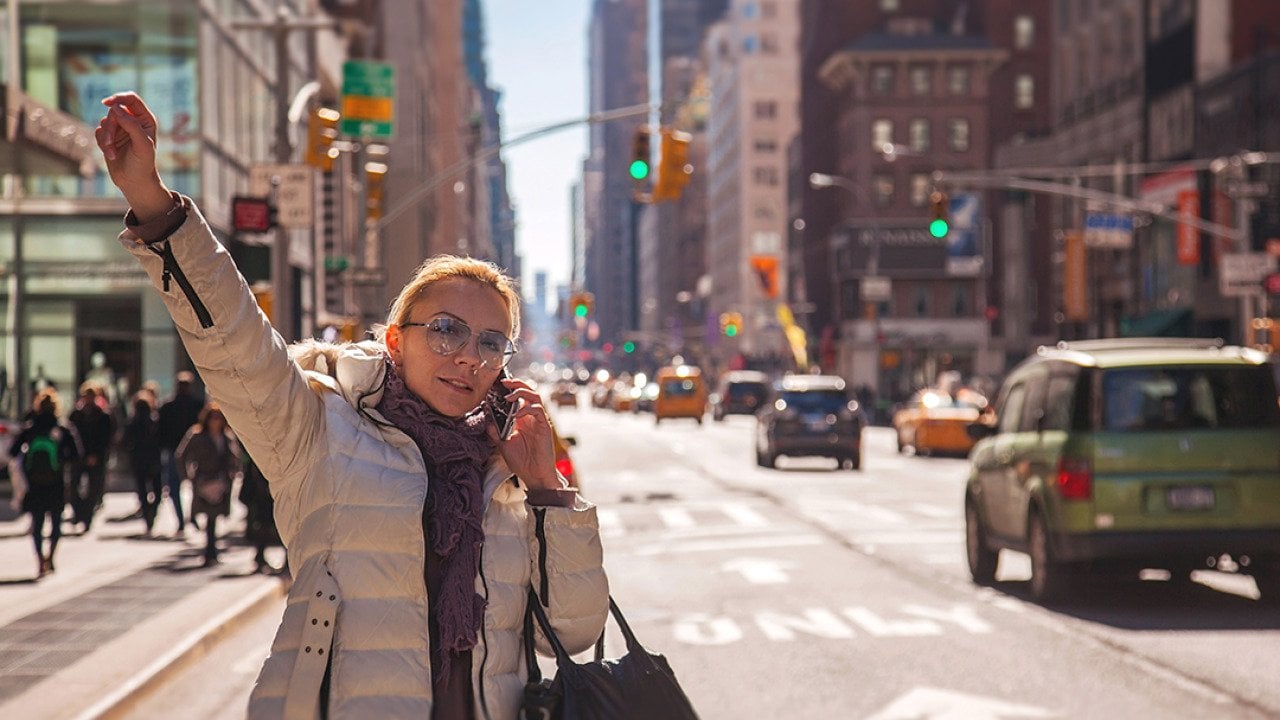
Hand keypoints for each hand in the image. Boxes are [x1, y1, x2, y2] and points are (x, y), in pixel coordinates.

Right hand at [95, 92, 172, 221]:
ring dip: (105, 138)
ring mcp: (121, 129)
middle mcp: (133, 122)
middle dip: (110, 127)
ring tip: (112, 154)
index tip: (107, 103)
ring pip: (104, 122)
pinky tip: (110, 155)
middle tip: (111, 142)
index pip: (131, 99)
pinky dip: (102, 143)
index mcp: (145, 120)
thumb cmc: (143, 164)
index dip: (119, 98)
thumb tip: (117, 108)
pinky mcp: (110, 138)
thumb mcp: (142, 144)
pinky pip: (98, 132)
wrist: (135, 182)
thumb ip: (131, 125)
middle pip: (114, 111)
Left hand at [486, 377, 560, 489]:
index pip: (517, 397)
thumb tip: (487, 419)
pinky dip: (527, 408)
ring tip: (509, 396)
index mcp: (520, 419)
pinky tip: (517, 414)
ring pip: (535, 396)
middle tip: (504, 382)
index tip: (496, 385)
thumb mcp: (503, 445)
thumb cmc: (521, 461)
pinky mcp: (544, 426)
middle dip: (516, 383)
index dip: (509, 389)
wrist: (534, 475)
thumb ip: (495, 432)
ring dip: (522, 392)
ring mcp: (538, 420)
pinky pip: (538, 410)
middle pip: (528, 391)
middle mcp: (530, 417)